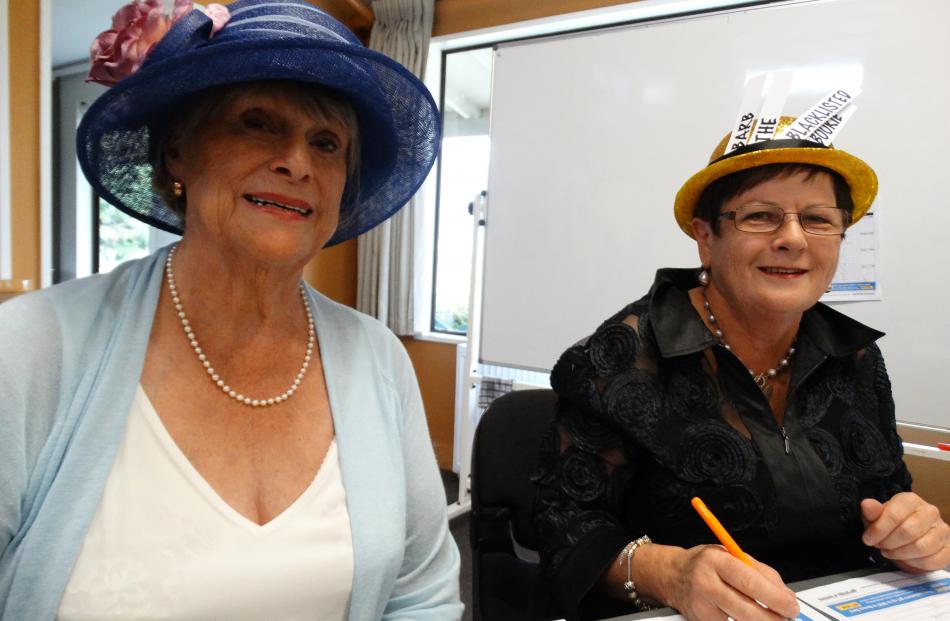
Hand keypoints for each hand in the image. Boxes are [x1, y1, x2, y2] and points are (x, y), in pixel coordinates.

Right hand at [639, 543, 798, 620]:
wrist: (672, 575)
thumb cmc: (705, 564)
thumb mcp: (731, 555)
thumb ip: (760, 572)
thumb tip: (785, 594)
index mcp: (716, 561)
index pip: (750, 582)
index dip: (775, 597)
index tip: (791, 605)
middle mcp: (706, 583)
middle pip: (747, 610)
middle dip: (774, 618)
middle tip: (787, 617)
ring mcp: (701, 606)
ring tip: (769, 617)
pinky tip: (746, 617)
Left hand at [861, 493, 949, 571]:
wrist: (907, 537)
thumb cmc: (890, 525)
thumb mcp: (876, 518)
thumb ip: (872, 512)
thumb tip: (866, 504)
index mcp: (910, 500)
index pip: (894, 515)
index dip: (879, 530)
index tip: (868, 539)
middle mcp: (930, 512)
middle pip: (908, 532)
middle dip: (889, 543)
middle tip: (880, 547)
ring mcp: (942, 530)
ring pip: (922, 547)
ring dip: (901, 554)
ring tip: (890, 552)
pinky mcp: (948, 548)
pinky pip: (934, 560)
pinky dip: (916, 563)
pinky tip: (906, 559)